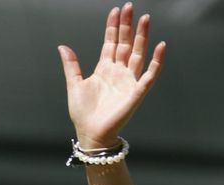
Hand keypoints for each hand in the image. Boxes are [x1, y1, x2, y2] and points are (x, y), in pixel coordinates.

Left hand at [58, 3, 165, 149]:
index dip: (113, 26)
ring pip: (138, 54)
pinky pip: (149, 75)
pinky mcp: (136, 93)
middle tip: (130, 7)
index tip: (116, 10)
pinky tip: (161, 46)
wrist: (91, 134)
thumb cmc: (83, 114)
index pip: (111, 42)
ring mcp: (129, 81)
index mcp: (104, 69)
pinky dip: (156, 62)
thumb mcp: (74, 85)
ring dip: (142, 37)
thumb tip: (63, 46)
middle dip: (127, 25)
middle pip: (126, 43)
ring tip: (145, 19)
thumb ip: (71, 65)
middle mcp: (118, 72)